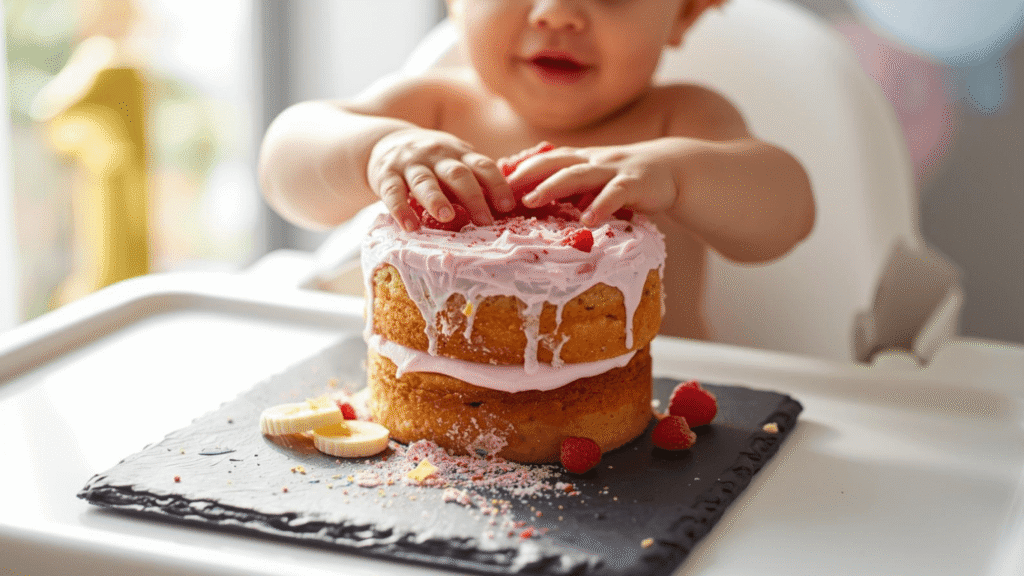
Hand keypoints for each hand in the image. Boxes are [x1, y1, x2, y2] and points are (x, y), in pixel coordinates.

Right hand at [367, 128, 513, 230]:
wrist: (386, 142)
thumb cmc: (431, 162)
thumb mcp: (454, 161)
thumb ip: (474, 179)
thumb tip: (505, 210)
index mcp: (459, 154)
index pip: (483, 166)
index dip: (496, 185)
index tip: (507, 206)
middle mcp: (436, 156)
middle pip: (457, 174)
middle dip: (472, 197)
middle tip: (484, 221)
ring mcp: (410, 164)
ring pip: (425, 181)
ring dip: (437, 199)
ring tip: (447, 217)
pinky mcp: (385, 175)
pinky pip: (392, 193)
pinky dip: (400, 209)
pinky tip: (409, 226)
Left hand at [506, 140, 684, 225]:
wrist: (672, 169)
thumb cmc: (625, 180)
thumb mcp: (595, 180)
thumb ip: (569, 188)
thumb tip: (531, 202)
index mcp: (581, 159)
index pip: (545, 160)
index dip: (519, 168)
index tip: (492, 180)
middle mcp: (593, 161)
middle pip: (555, 162)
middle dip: (527, 175)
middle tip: (502, 191)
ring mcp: (613, 170)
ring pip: (579, 175)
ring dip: (553, 187)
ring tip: (532, 201)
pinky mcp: (635, 184)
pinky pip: (615, 194)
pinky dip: (601, 206)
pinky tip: (589, 219)